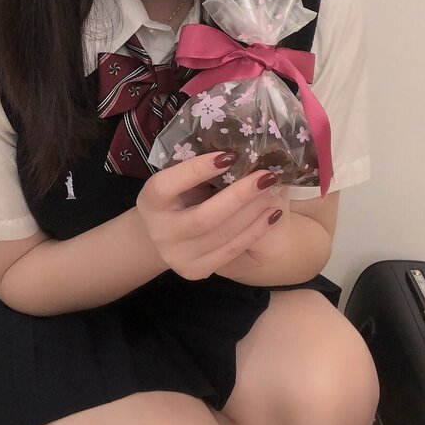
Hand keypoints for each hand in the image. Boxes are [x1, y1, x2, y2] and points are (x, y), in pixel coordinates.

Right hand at [135, 152, 284, 280]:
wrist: (159, 237)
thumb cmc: (176, 197)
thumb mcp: (177, 181)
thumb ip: (198, 171)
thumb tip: (236, 153)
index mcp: (150, 201)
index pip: (168, 185)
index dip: (197, 170)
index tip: (229, 155)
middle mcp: (160, 232)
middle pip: (203, 218)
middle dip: (239, 196)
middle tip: (266, 176)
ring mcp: (177, 256)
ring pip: (222, 236)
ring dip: (253, 213)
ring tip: (273, 192)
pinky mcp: (196, 270)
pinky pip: (231, 251)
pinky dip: (255, 232)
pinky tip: (272, 215)